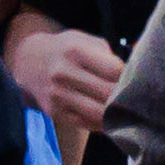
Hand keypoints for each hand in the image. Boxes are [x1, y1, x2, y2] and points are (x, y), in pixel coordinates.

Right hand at [8, 20, 125, 140]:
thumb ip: (107, 55)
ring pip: (98, 114)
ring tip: (126, 112)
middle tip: (135, 98)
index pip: (114, 70)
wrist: (29, 62)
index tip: (135, 79)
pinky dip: (101, 123)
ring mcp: (58, 96)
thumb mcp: (83, 40)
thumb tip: (129, 76)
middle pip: (108, 94)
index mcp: (75, 52)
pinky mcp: (55, 112)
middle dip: (125, 98)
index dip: (129, 77)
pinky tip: (109, 119)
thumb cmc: (65, 49)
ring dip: (115, 115)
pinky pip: (85, 124)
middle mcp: (64, 74)